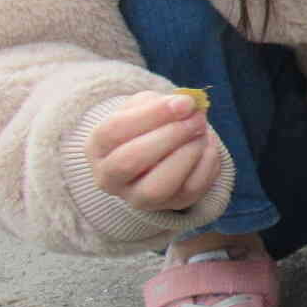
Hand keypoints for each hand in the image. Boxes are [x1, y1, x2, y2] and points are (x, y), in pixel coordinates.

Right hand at [88, 90, 220, 211]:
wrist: (154, 155)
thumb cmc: (144, 127)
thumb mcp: (143, 107)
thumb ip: (159, 103)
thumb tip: (186, 104)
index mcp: (97, 147)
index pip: (114, 131)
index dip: (151, 114)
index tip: (184, 102)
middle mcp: (110, 179)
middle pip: (130, 161)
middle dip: (169, 136)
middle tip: (196, 118)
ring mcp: (139, 197)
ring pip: (157, 187)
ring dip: (187, 154)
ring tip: (202, 132)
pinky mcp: (171, 204)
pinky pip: (191, 190)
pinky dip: (206, 165)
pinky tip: (208, 145)